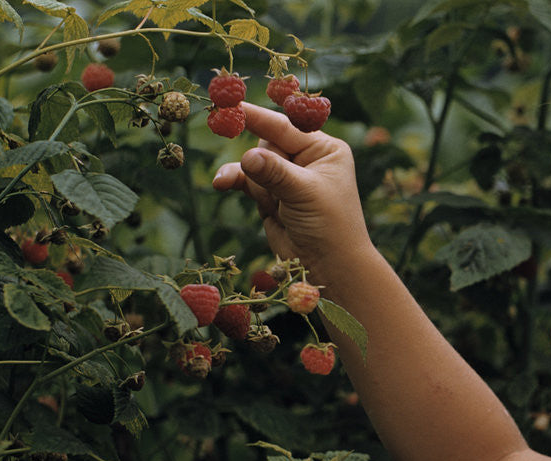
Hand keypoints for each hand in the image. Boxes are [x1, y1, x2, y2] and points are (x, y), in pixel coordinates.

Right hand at [211, 102, 371, 270]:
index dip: (258, 116)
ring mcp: (286, 178)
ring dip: (254, 181)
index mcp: (324, 149)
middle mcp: (306, 159)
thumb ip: (275, 172)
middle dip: (265, 164)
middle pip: (267, 144)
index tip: (230, 104)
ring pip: (253, 164)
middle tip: (278, 188)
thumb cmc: (329, 225)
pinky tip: (220, 184)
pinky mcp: (270, 196)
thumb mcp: (305, 193)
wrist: (329, 266)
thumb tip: (247, 157)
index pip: (287, 126)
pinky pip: (245, 180)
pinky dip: (234, 181)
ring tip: (273, 205)